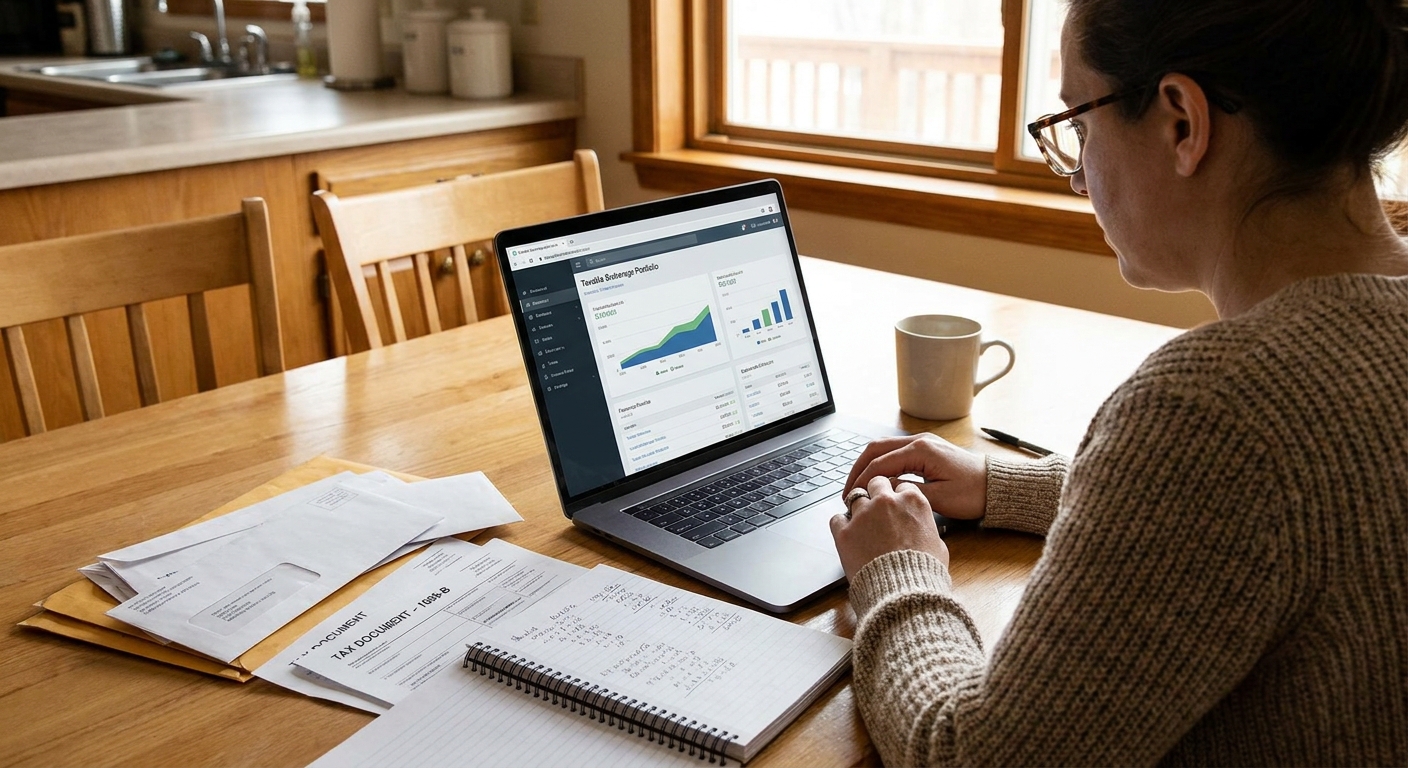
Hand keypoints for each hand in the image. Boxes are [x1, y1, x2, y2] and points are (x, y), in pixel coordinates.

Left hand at [830, 475, 947, 579]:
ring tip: (861, 525)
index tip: (896, 506)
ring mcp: (863, 515)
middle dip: (876, 493)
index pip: (901, 486)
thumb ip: (926, 529)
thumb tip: (923, 531)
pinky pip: (836, 519)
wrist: (904, 591)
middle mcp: (886, 501)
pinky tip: (848, 535)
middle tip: (876, 509)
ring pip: (854, 497)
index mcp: (912, 501)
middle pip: (876, 483)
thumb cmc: (924, 572)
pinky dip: (841, 526)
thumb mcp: (938, 545)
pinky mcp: (845, 532)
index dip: (898, 497)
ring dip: (858, 509)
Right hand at [843, 434, 987, 520]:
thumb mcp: (938, 498)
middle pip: (875, 449)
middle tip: (847, 492)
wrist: (998, 487)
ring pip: (884, 448)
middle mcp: (919, 441)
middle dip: (857, 469)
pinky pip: (895, 452)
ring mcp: (923, 443)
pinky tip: (876, 480)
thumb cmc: (973, 494)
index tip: (850, 498)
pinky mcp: (927, 450)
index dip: (860, 481)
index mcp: (920, 450)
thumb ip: (905, 491)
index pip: (879, 463)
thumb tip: (880, 488)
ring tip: (858, 487)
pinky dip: (880, 464)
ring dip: (867, 465)